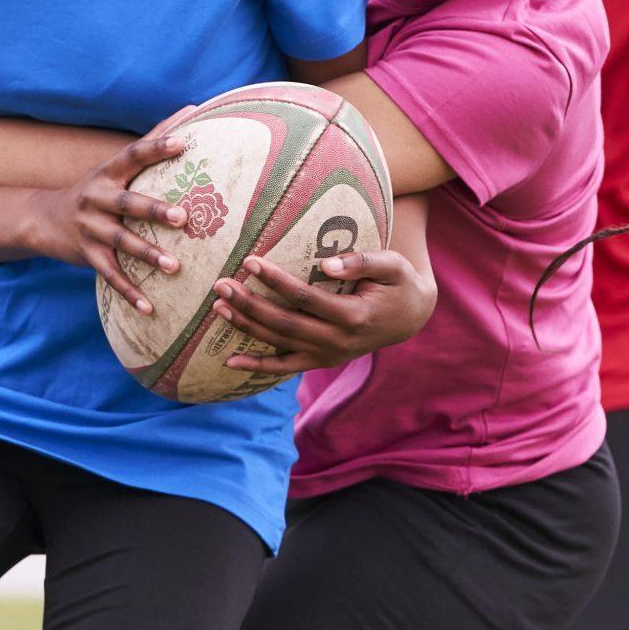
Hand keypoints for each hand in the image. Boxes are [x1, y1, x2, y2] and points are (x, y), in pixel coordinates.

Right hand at [21, 133, 194, 313]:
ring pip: (121, 242)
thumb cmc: (96, 190)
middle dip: (154, 211)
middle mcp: (97, 197)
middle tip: (184, 218)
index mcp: (108, 173)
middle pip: (128, 202)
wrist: (41, 219)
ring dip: (148, 254)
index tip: (184, 142)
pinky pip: (110, 275)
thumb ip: (150, 142)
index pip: (133, 155)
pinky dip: (129, 292)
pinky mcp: (87, 255)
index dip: (156, 147)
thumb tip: (190, 108)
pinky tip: (149, 308)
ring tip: (174, 267)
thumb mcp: (113, 166)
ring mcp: (90, 228)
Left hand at [210, 249, 436, 378]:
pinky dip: (257, 366)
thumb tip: (327, 264)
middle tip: (221, 285)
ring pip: (279, 345)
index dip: (276, 281)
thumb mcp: (393, 265)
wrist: (410, 318)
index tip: (250, 261)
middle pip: (284, 324)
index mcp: (354, 316)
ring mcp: (328, 355)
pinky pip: (285, 368)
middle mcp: (338, 342)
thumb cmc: (399, 283)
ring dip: (247, 327)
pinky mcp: (321, 361)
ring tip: (218, 308)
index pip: (305, 298)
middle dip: (250, 304)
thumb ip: (363, 262)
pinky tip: (230, 359)